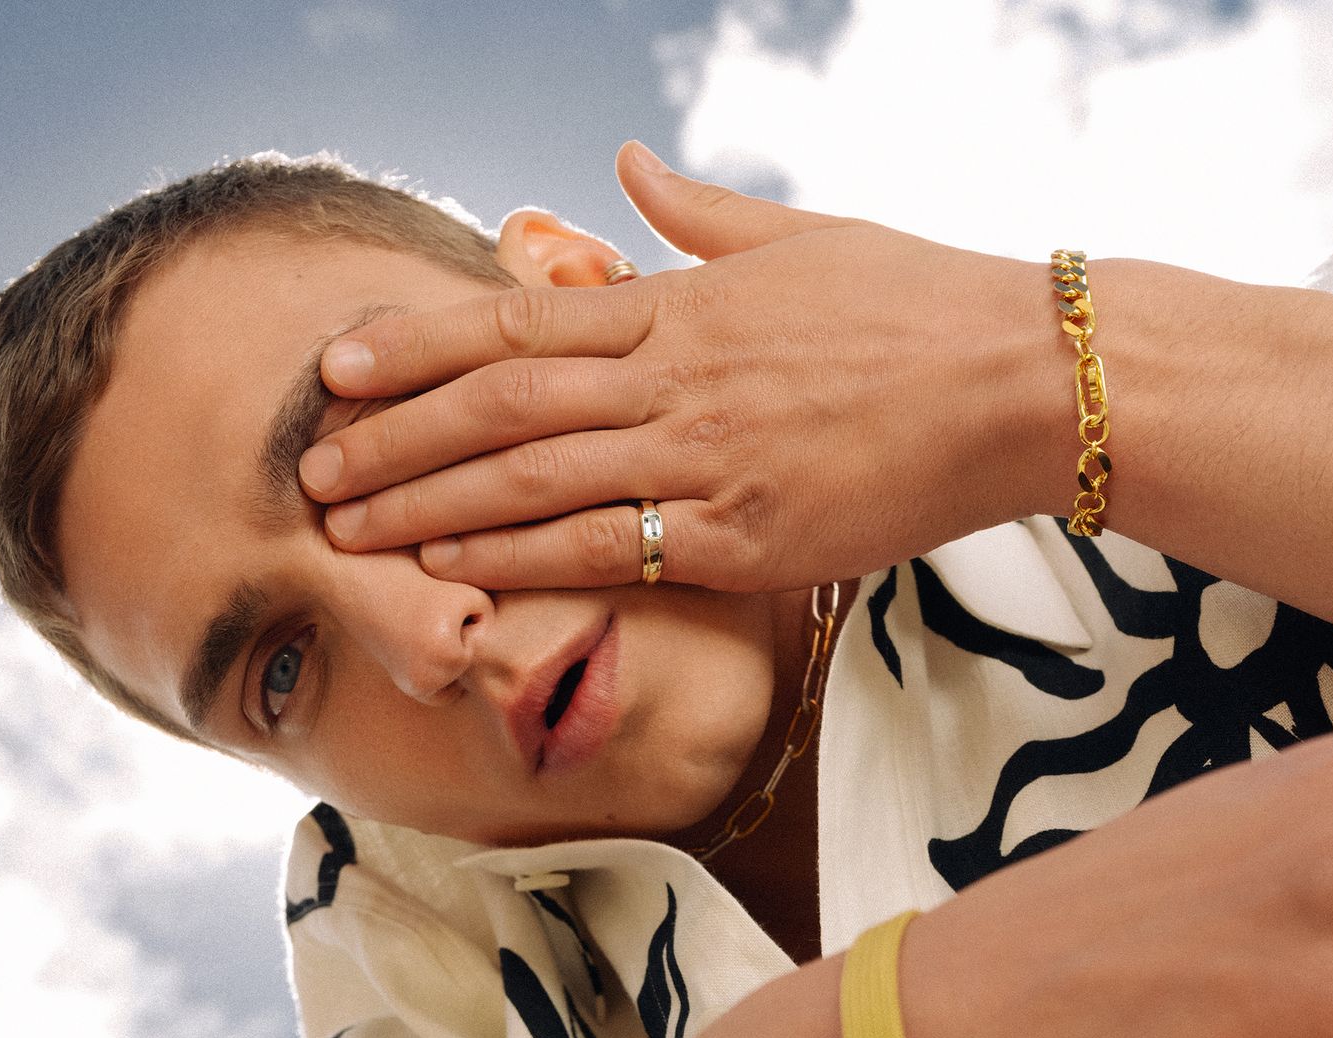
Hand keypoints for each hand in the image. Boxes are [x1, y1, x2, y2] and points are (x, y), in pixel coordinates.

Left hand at [301, 143, 1062, 594]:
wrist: (1023, 384)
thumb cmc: (918, 306)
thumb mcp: (800, 236)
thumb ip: (693, 216)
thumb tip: (622, 167)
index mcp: (680, 303)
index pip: (513, 324)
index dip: (411, 347)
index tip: (335, 368)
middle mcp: (674, 380)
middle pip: (496, 408)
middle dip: (391, 442)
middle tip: (309, 473)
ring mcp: (703, 462)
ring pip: (532, 484)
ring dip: (428, 510)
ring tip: (348, 535)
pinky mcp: (740, 538)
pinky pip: (606, 551)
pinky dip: (520, 563)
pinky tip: (453, 575)